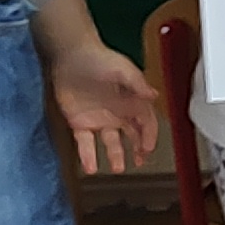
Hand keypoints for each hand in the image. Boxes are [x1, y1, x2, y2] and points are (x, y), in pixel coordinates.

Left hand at [49, 41, 164, 175]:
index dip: (149, 136)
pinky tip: (90, 167)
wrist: (70, 55)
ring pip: (110, 143)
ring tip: (117, 169)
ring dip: (115, 156)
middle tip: (140, 162)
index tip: (149, 148)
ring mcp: (99, 119)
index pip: (146, 122)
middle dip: (138, 149)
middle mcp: (118, 113)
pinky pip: (85, 143)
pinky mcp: (79, 122)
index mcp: (131, 101)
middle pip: (132, 135)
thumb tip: (154, 96)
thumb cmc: (99, 58)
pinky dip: (88, 156)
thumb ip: (138, 84)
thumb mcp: (122, 69)